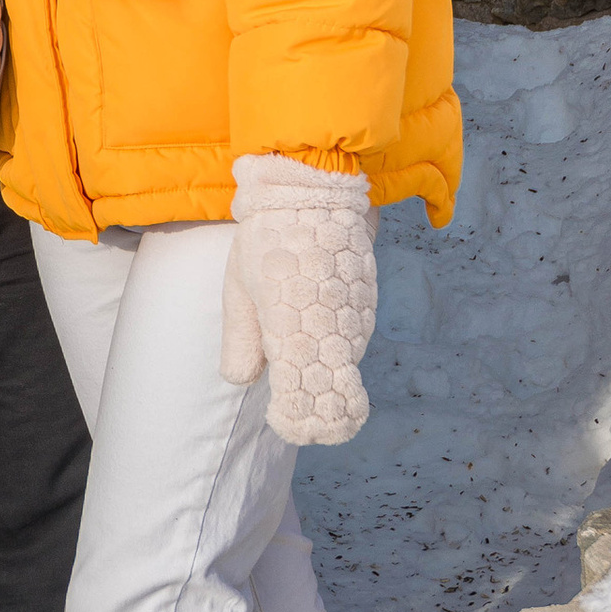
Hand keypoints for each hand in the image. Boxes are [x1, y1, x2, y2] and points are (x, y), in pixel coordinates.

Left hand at [223, 154, 376, 444]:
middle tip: (294, 416)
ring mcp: (357, 318)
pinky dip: (337, 350)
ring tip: (302, 380)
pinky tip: (318, 335)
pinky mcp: (369, 303)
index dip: (298, 422)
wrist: (315, 189)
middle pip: (333, 393)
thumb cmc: (269, 238)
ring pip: (343, 365)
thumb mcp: (241, 287)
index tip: (284, 422)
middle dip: (316, 412)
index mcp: (294, 331)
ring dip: (326, 377)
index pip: (304, 400)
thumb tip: (242, 380)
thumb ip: (243, 339)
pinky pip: (352, 340)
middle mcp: (334, 331)